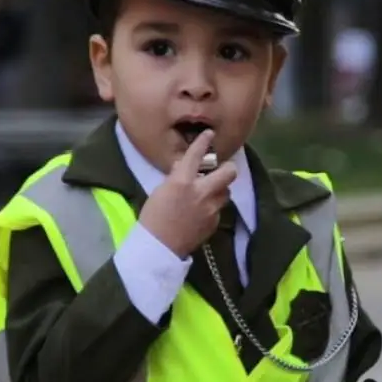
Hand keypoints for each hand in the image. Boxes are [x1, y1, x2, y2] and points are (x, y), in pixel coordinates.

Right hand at [138, 130, 238, 257]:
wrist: (158, 247)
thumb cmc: (153, 217)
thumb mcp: (160, 191)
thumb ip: (175, 177)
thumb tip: (183, 167)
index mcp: (182, 181)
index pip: (196, 155)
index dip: (204, 142)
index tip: (210, 134)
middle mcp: (201, 192)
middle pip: (229, 173)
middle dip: (228, 168)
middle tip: (223, 169)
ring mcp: (211, 208)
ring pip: (226, 191)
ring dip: (220, 189)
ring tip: (210, 193)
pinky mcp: (215, 222)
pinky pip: (219, 209)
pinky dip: (213, 207)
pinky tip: (202, 212)